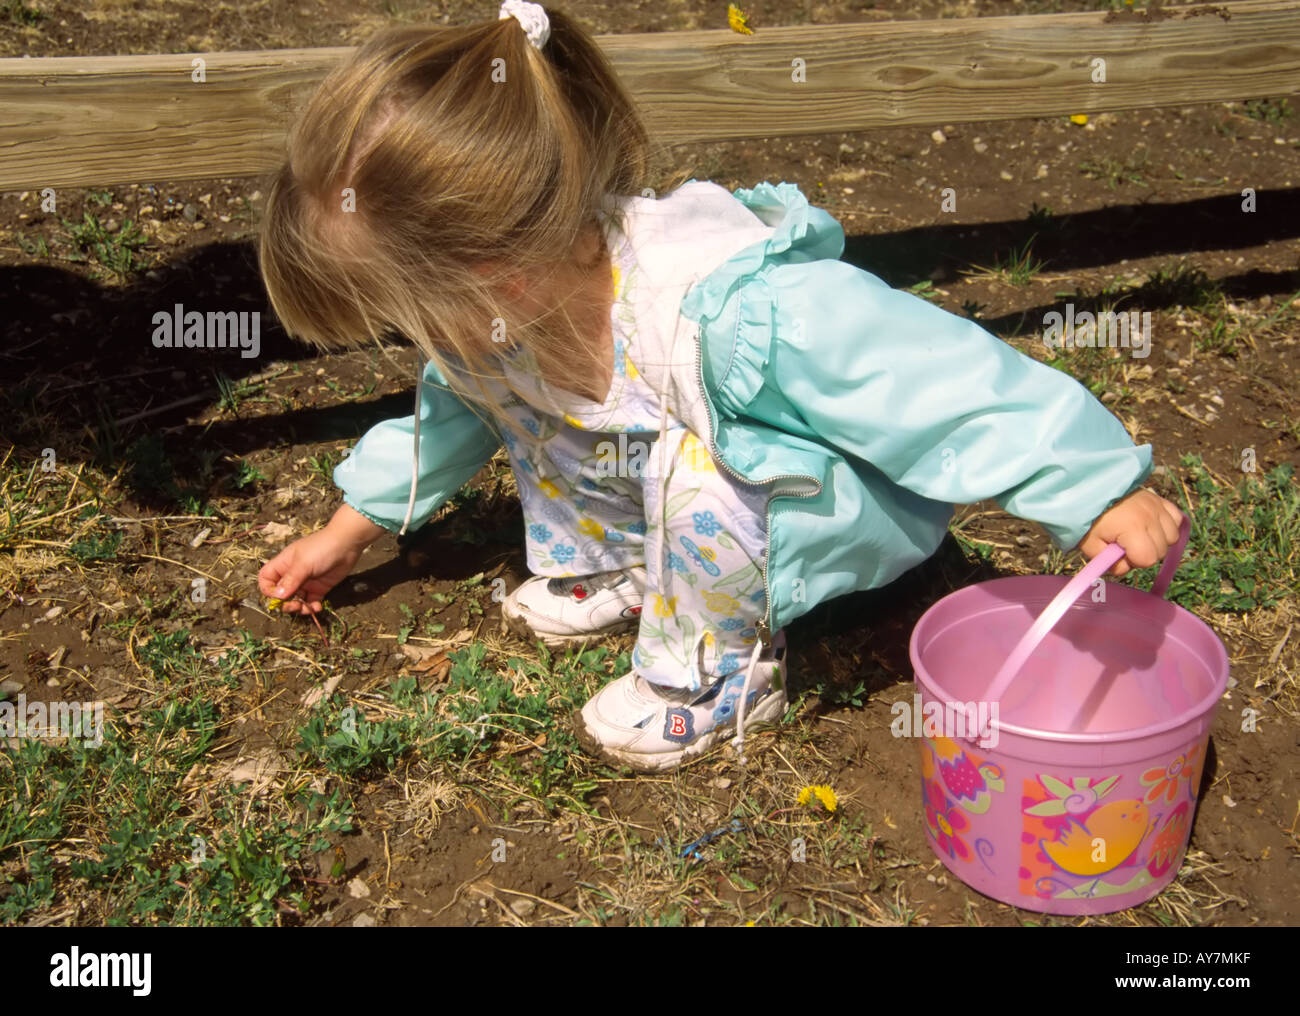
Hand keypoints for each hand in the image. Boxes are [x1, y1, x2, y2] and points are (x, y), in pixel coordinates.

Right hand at [257, 505, 384, 613]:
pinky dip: (312, 608)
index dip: (268, 590)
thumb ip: (290, 580)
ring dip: (299, 608)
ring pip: (295, 600)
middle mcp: (292, 574)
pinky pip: (311, 602)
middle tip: (295, 606)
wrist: (347, 544)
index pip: (266, 579)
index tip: (278, 596)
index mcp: (283, 565)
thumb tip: (278, 596)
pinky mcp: (319, 588)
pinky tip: (317, 607)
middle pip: (281, 594)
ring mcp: (306, 582)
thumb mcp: (303, 564)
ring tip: (307, 608)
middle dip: (285, 603)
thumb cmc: (321, 548)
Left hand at [1078, 488, 1183, 576]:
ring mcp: (1158, 507)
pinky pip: (1176, 519)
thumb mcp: (1090, 543)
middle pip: (1160, 551)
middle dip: (1144, 553)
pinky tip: (1151, 525)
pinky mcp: (1160, 500)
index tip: (1119, 553)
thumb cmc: (1089, 518)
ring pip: (1172, 537)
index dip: (1133, 561)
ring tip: (1139, 534)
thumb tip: (1124, 568)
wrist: (1092, 488)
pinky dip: (1167, 526)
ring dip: (1157, 541)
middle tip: (1126, 544)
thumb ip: (1107, 562)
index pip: (1148, 559)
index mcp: (1133, 528)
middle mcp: (1150, 517)